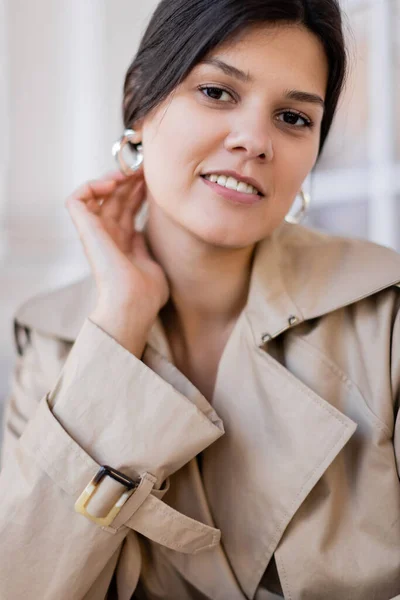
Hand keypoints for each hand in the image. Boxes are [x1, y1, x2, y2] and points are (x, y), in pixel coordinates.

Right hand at [65, 169, 169, 319]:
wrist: (134, 303)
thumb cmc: (147, 294)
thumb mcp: (154, 263)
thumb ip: (147, 246)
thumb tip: (146, 231)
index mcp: (124, 244)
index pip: (127, 210)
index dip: (139, 192)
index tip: (156, 182)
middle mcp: (109, 236)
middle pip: (116, 199)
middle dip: (132, 181)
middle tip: (147, 169)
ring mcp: (97, 233)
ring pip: (98, 195)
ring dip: (115, 178)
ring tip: (132, 172)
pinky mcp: (86, 230)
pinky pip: (77, 199)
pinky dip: (91, 186)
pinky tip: (112, 184)